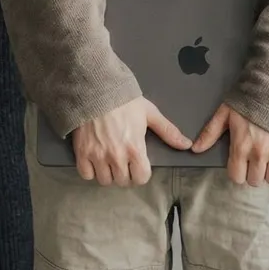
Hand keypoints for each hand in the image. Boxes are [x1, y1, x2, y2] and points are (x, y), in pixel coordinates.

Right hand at [71, 96, 190, 186]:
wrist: (96, 87)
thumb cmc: (124, 100)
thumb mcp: (149, 113)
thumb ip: (167, 131)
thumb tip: (186, 145)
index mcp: (135, 148)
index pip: (141, 178)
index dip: (141, 172)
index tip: (137, 164)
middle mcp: (116, 156)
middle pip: (122, 181)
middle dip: (124, 173)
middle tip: (122, 160)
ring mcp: (98, 155)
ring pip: (105, 180)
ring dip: (108, 173)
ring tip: (108, 159)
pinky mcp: (82, 152)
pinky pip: (86, 174)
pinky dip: (90, 170)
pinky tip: (94, 159)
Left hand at [192, 103, 268, 185]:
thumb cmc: (251, 98)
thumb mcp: (226, 112)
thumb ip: (210, 132)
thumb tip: (195, 148)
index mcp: (241, 146)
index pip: (237, 177)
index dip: (237, 171)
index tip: (239, 162)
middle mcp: (260, 153)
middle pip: (255, 181)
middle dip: (253, 172)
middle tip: (254, 158)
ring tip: (268, 157)